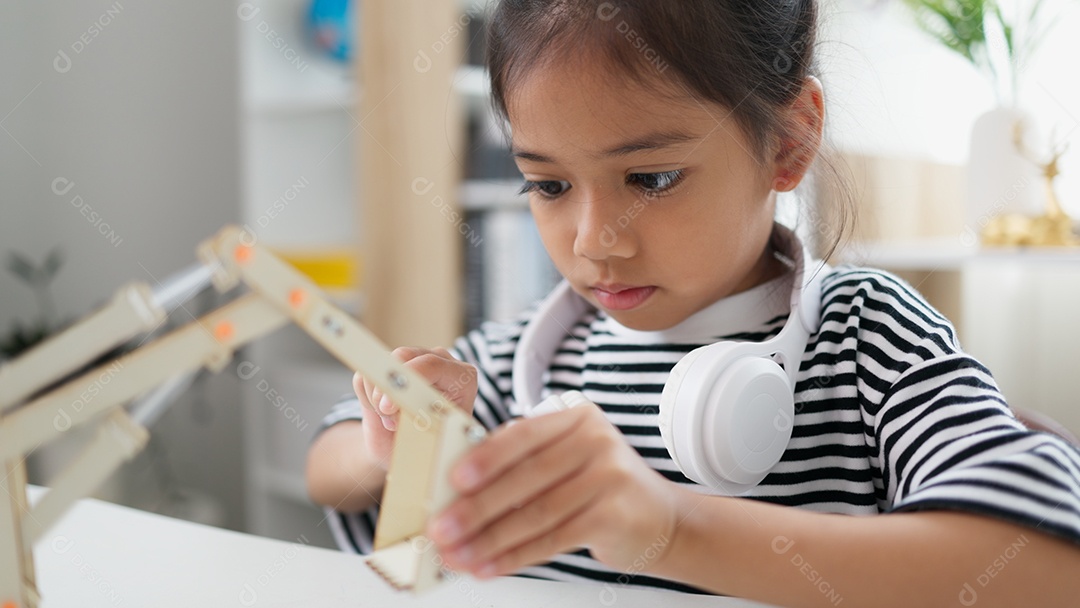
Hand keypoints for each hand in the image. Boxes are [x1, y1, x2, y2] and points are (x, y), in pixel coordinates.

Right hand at [354, 346, 477, 465]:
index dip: (406, 383)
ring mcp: (414, 360)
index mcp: (461, 376)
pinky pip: (365, 377)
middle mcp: (439, 361)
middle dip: (387, 389)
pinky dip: (367, 399)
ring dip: (378, 398)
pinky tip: (383, 414)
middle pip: (403, 356)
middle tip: (388, 417)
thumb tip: (400, 412)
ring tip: (392, 422)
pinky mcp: (388, 367)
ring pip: (381, 365)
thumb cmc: (433, 446)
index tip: (389, 407)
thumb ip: (424, 422)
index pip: (431, 365)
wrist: (416, 450)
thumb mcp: (434, 439)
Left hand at [427, 402, 680, 577]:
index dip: (483, 458)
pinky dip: (517, 556)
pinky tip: (491, 565)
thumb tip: (457, 492)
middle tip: (441, 527)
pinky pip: (554, 539)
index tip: (450, 481)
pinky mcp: (615, 515)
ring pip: (536, 512)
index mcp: (574, 418)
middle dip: (476, 507)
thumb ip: (522, 465)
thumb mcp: (566, 460)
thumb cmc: (600, 488)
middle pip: (525, 476)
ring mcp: (609, 476)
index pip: (521, 435)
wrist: (661, 519)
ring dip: (490, 538)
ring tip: (458, 554)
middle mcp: (595, 440)